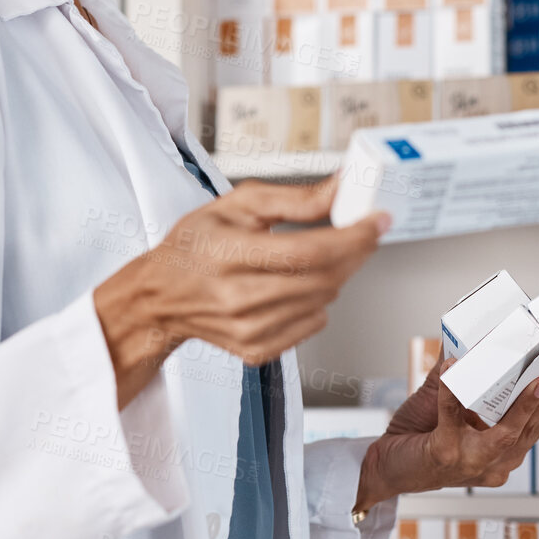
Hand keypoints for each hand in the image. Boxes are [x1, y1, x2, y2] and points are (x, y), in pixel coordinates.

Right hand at [94, 176, 388, 407]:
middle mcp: (237, 298)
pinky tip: (295, 285)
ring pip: (324, 301)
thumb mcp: (238, 204)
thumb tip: (341, 188)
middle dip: (353, 252)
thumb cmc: (194, 245)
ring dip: (334, 275)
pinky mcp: (256, 351)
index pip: (309, 252)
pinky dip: (316, 302)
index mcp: (229, 254)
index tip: (376, 221)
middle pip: (323, 279)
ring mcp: (247, 330)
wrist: (161, 295)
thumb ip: (295, 198)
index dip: (352, 237)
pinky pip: (312, 324)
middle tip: (359, 232)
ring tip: (314, 256)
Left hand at [352, 355, 538, 513]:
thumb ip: (462, 374)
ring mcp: (472, 462)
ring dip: (527, 404)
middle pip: (535, 427)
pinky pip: (451, 419)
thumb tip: (474, 334)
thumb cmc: (417, 437)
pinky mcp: (444, 455)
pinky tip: (456, 366)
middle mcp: (495, 461)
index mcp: (504, 450)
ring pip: (509, 432)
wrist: (381, 468)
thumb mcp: (445, 401)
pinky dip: (453, 391)